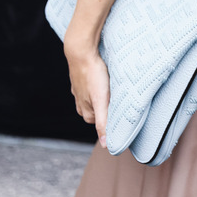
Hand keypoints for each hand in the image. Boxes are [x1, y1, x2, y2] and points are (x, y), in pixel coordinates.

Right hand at [64, 29, 110, 146]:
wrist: (81, 51)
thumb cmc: (93, 75)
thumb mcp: (101, 101)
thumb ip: (103, 122)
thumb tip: (106, 146)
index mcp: (85, 108)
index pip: (98, 122)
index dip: (108, 120)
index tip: (118, 115)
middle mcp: (79, 100)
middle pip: (94, 110)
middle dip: (104, 109)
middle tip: (117, 102)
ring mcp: (78, 87)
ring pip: (90, 97)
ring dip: (99, 96)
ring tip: (110, 91)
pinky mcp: (80, 75)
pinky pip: (88, 84)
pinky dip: (95, 84)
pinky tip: (100, 79)